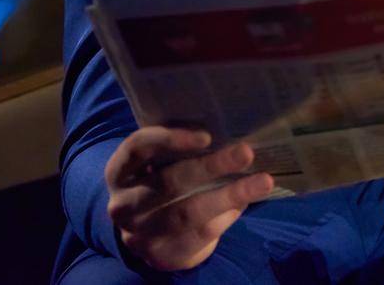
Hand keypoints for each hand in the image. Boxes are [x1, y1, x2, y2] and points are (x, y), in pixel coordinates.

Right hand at [104, 126, 272, 271]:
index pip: (138, 148)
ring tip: (263, 181)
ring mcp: (138, 233)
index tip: (207, 136)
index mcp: (120, 171)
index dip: (169, 139)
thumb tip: (234, 129)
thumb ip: (184, 149)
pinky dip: (225, 217)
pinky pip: (198, 234)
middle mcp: (123, 203)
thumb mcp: (162, 165)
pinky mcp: (160, 254)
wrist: (152, 237)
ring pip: (187, 212)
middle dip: (211, 166)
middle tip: (246, 152)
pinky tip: (244, 204)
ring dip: (229, 195)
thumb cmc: (164, 184)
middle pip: (168, 182)